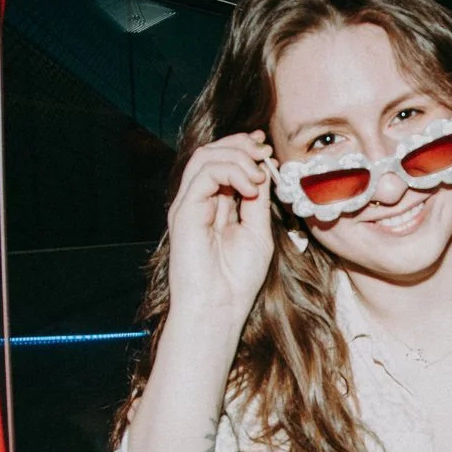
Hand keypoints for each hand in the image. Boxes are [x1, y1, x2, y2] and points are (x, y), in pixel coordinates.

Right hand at [166, 131, 275, 321]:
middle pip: (211, 152)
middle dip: (240, 144)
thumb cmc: (237, 278)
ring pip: (205, 156)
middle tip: (264, 150)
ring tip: (258, 175)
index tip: (268, 149)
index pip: (223, 162)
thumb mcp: (257, 231)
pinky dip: (230, 171)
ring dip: (237, 156)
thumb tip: (262, 170)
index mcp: (215, 204)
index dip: (244, 149)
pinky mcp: (183, 211)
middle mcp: (198, 201)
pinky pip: (203, 174)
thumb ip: (257, 201)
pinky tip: (250, 187)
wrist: (219, 306)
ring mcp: (189, 204)